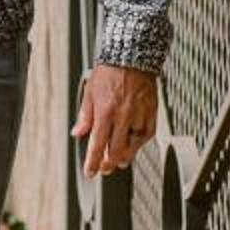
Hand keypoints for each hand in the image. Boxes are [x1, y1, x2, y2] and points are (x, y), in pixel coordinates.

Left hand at [75, 62, 157, 177]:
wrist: (131, 57)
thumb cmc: (109, 72)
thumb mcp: (90, 92)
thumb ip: (85, 116)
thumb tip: (78, 133)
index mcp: (105, 111)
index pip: (98, 144)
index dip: (93, 162)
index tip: (91, 172)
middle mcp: (123, 116)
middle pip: (116, 150)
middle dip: (109, 163)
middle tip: (105, 168)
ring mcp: (139, 115)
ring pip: (133, 145)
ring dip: (125, 156)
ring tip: (119, 160)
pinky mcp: (151, 113)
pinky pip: (146, 135)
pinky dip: (139, 143)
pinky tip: (134, 145)